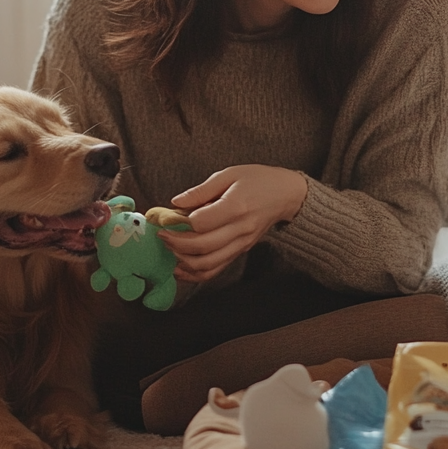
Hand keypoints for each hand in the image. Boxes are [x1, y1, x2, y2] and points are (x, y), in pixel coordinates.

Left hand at [159, 165, 307, 283]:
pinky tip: (180, 269)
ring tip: (169, 251)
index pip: (202, 222)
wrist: (286, 195)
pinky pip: (216, 270)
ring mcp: (242, 244)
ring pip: (208, 264)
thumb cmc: (258, 180)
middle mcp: (240, 229)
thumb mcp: (229, 174)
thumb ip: (201, 190)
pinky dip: (195, 274)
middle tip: (161, 235)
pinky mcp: (241, 251)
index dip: (180, 223)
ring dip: (183, 262)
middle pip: (202, 247)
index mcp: (236, 206)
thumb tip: (175, 203)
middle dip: (176, 244)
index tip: (165, 218)